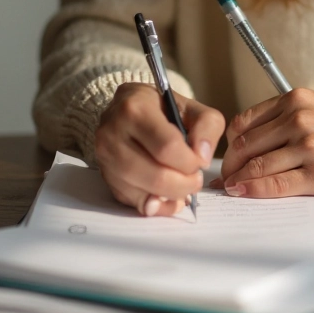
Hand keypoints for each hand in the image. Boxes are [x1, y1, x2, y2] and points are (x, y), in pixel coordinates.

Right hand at [95, 82, 224, 215]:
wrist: (127, 108)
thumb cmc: (162, 108)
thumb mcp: (192, 107)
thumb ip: (207, 128)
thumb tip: (202, 159)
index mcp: (136, 109)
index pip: (167, 147)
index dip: (190, 162)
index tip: (199, 162)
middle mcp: (113, 133)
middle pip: (155, 175)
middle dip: (184, 184)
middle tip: (195, 180)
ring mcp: (105, 157)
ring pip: (142, 192)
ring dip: (171, 196)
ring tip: (183, 186)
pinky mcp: (105, 176)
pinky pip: (133, 201)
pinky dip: (156, 205)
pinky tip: (168, 196)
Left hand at [214, 88, 313, 197]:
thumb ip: (283, 118)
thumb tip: (243, 144)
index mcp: (296, 99)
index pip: (245, 122)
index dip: (229, 144)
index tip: (227, 158)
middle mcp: (300, 119)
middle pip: (246, 145)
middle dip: (229, 165)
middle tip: (221, 179)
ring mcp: (311, 146)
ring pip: (258, 166)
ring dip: (237, 180)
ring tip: (229, 189)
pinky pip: (277, 184)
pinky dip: (254, 190)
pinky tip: (243, 193)